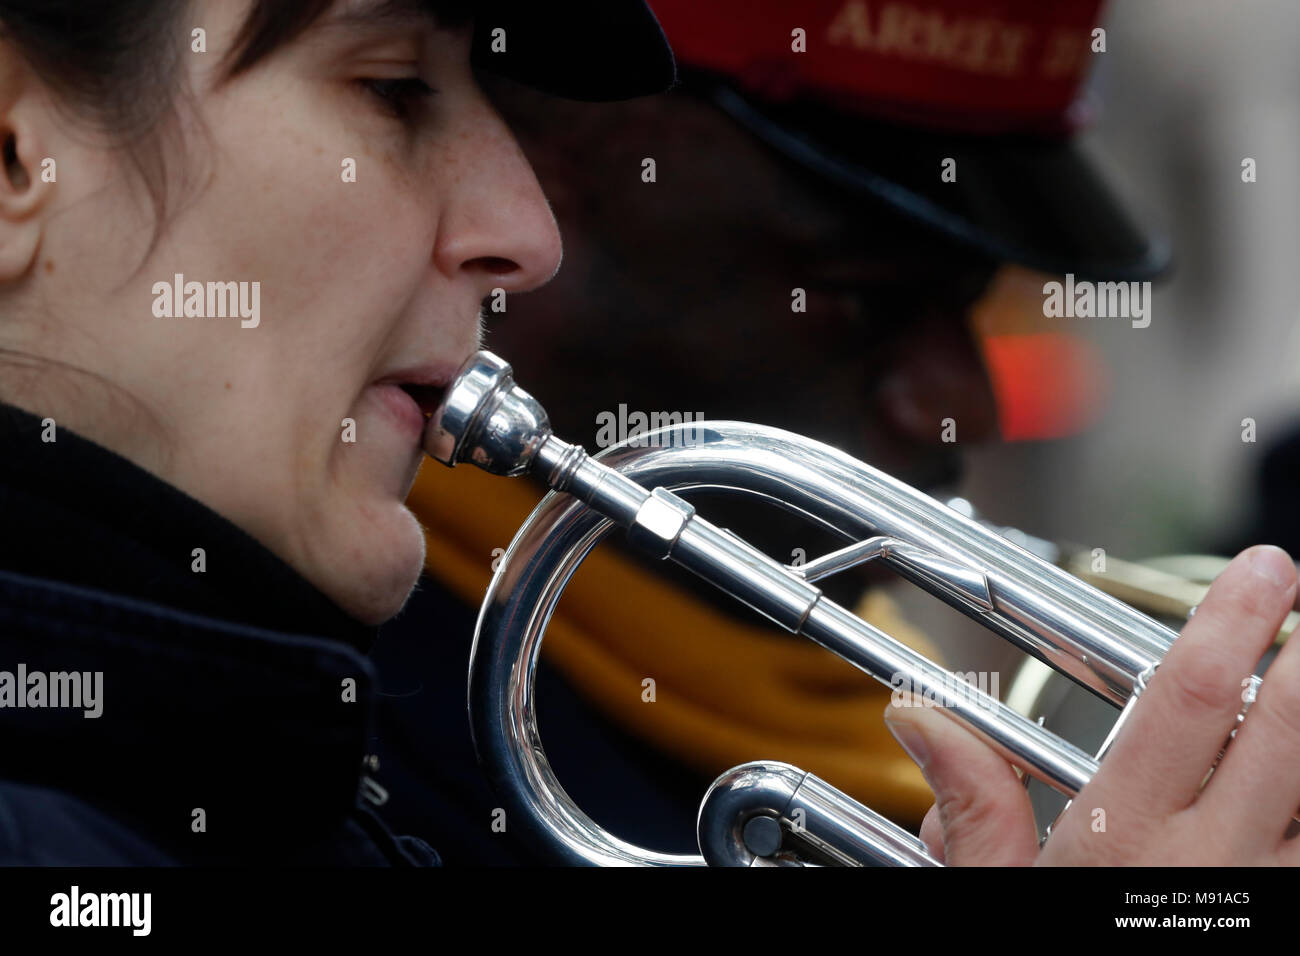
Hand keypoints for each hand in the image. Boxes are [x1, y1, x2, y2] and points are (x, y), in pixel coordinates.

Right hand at [883, 545, 1299, 864]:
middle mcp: (1215, 867)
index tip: (1261, 575)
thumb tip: (921, 716)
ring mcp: (1269, 902)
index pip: (1190, 703)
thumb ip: (971, 802)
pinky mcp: (1290, 927)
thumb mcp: (996, 897)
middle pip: (1290, 735)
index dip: (1232, 627)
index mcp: (1127, 841)